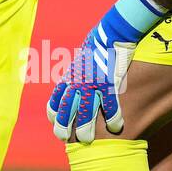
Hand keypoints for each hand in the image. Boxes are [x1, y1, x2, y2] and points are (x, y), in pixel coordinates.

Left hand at [47, 0, 169, 144]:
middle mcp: (78, 81)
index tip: (56, 123)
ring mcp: (92, 82)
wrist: (112, 30)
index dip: (55, 114)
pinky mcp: (109, 81)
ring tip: (87, 140)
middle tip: (65, 139)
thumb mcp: (82, 58)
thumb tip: (75, 79)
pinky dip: (113, 117)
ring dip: (85, 128)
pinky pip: (110, 104)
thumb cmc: (98, 43)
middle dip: (64, 126)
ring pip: (85, 111)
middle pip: (66, 108)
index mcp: (71, 75)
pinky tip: (116, 128)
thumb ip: (77, 72)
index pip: (57, 98)